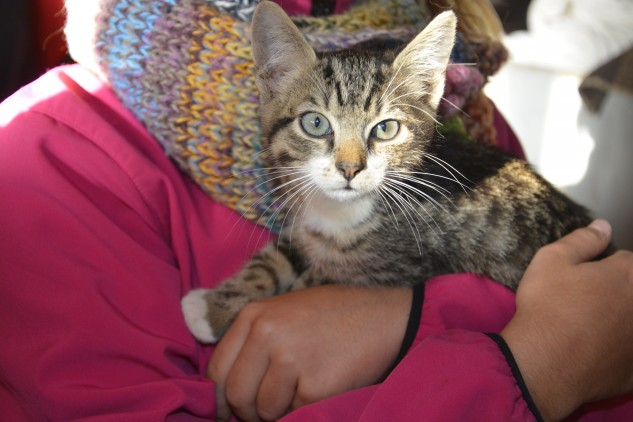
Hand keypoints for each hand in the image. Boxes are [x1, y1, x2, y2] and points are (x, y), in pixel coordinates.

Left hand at [208, 285, 410, 421]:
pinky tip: (323, 388)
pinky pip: (295, 414)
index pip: (218, 369)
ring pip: (264, 410)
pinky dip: (306, 409)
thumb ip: (255, 340)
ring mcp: (290, 358)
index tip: (233, 409)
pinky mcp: (315, 384)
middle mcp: (267, 333)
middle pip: (236, 394)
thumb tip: (229, 387)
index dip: (223, 397)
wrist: (386, 315)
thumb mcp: (286, 312)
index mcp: (255, 314)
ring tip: (302, 392)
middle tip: (269, 410)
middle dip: (249, 412)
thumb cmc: (336, 315)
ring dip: (280, 412)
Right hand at [501, 220, 632, 420]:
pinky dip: (619, 353)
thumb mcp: (551, 261)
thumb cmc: (546, 308)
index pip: (627, 261)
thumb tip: (603, 226)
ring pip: (631, 323)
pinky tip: (597, 353)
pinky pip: (628, 356)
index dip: (606, 266)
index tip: (588, 276)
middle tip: (586, 302)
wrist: (542, 362)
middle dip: (617, 293)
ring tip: (590, 326)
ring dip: (619, 321)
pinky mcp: (632, 370)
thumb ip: (582, 240)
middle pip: (632, 292)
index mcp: (626, 276)